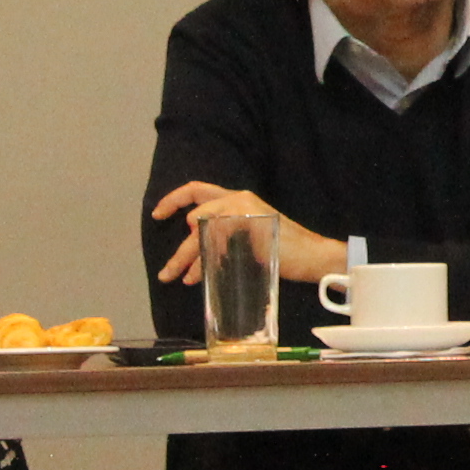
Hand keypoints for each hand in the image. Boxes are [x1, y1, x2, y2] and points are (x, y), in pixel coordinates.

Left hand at [146, 182, 350, 286]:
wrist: (312, 255)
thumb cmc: (283, 248)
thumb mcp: (252, 232)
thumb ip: (226, 232)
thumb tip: (197, 250)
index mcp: (238, 197)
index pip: (199, 190)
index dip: (174, 199)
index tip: (157, 214)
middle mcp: (238, 199)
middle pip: (195, 218)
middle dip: (178, 250)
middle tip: (166, 271)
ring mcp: (243, 213)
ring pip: (201, 235)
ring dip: (185, 259)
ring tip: (177, 279)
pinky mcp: (247, 229)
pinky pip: (214, 246)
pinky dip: (202, 264)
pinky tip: (197, 277)